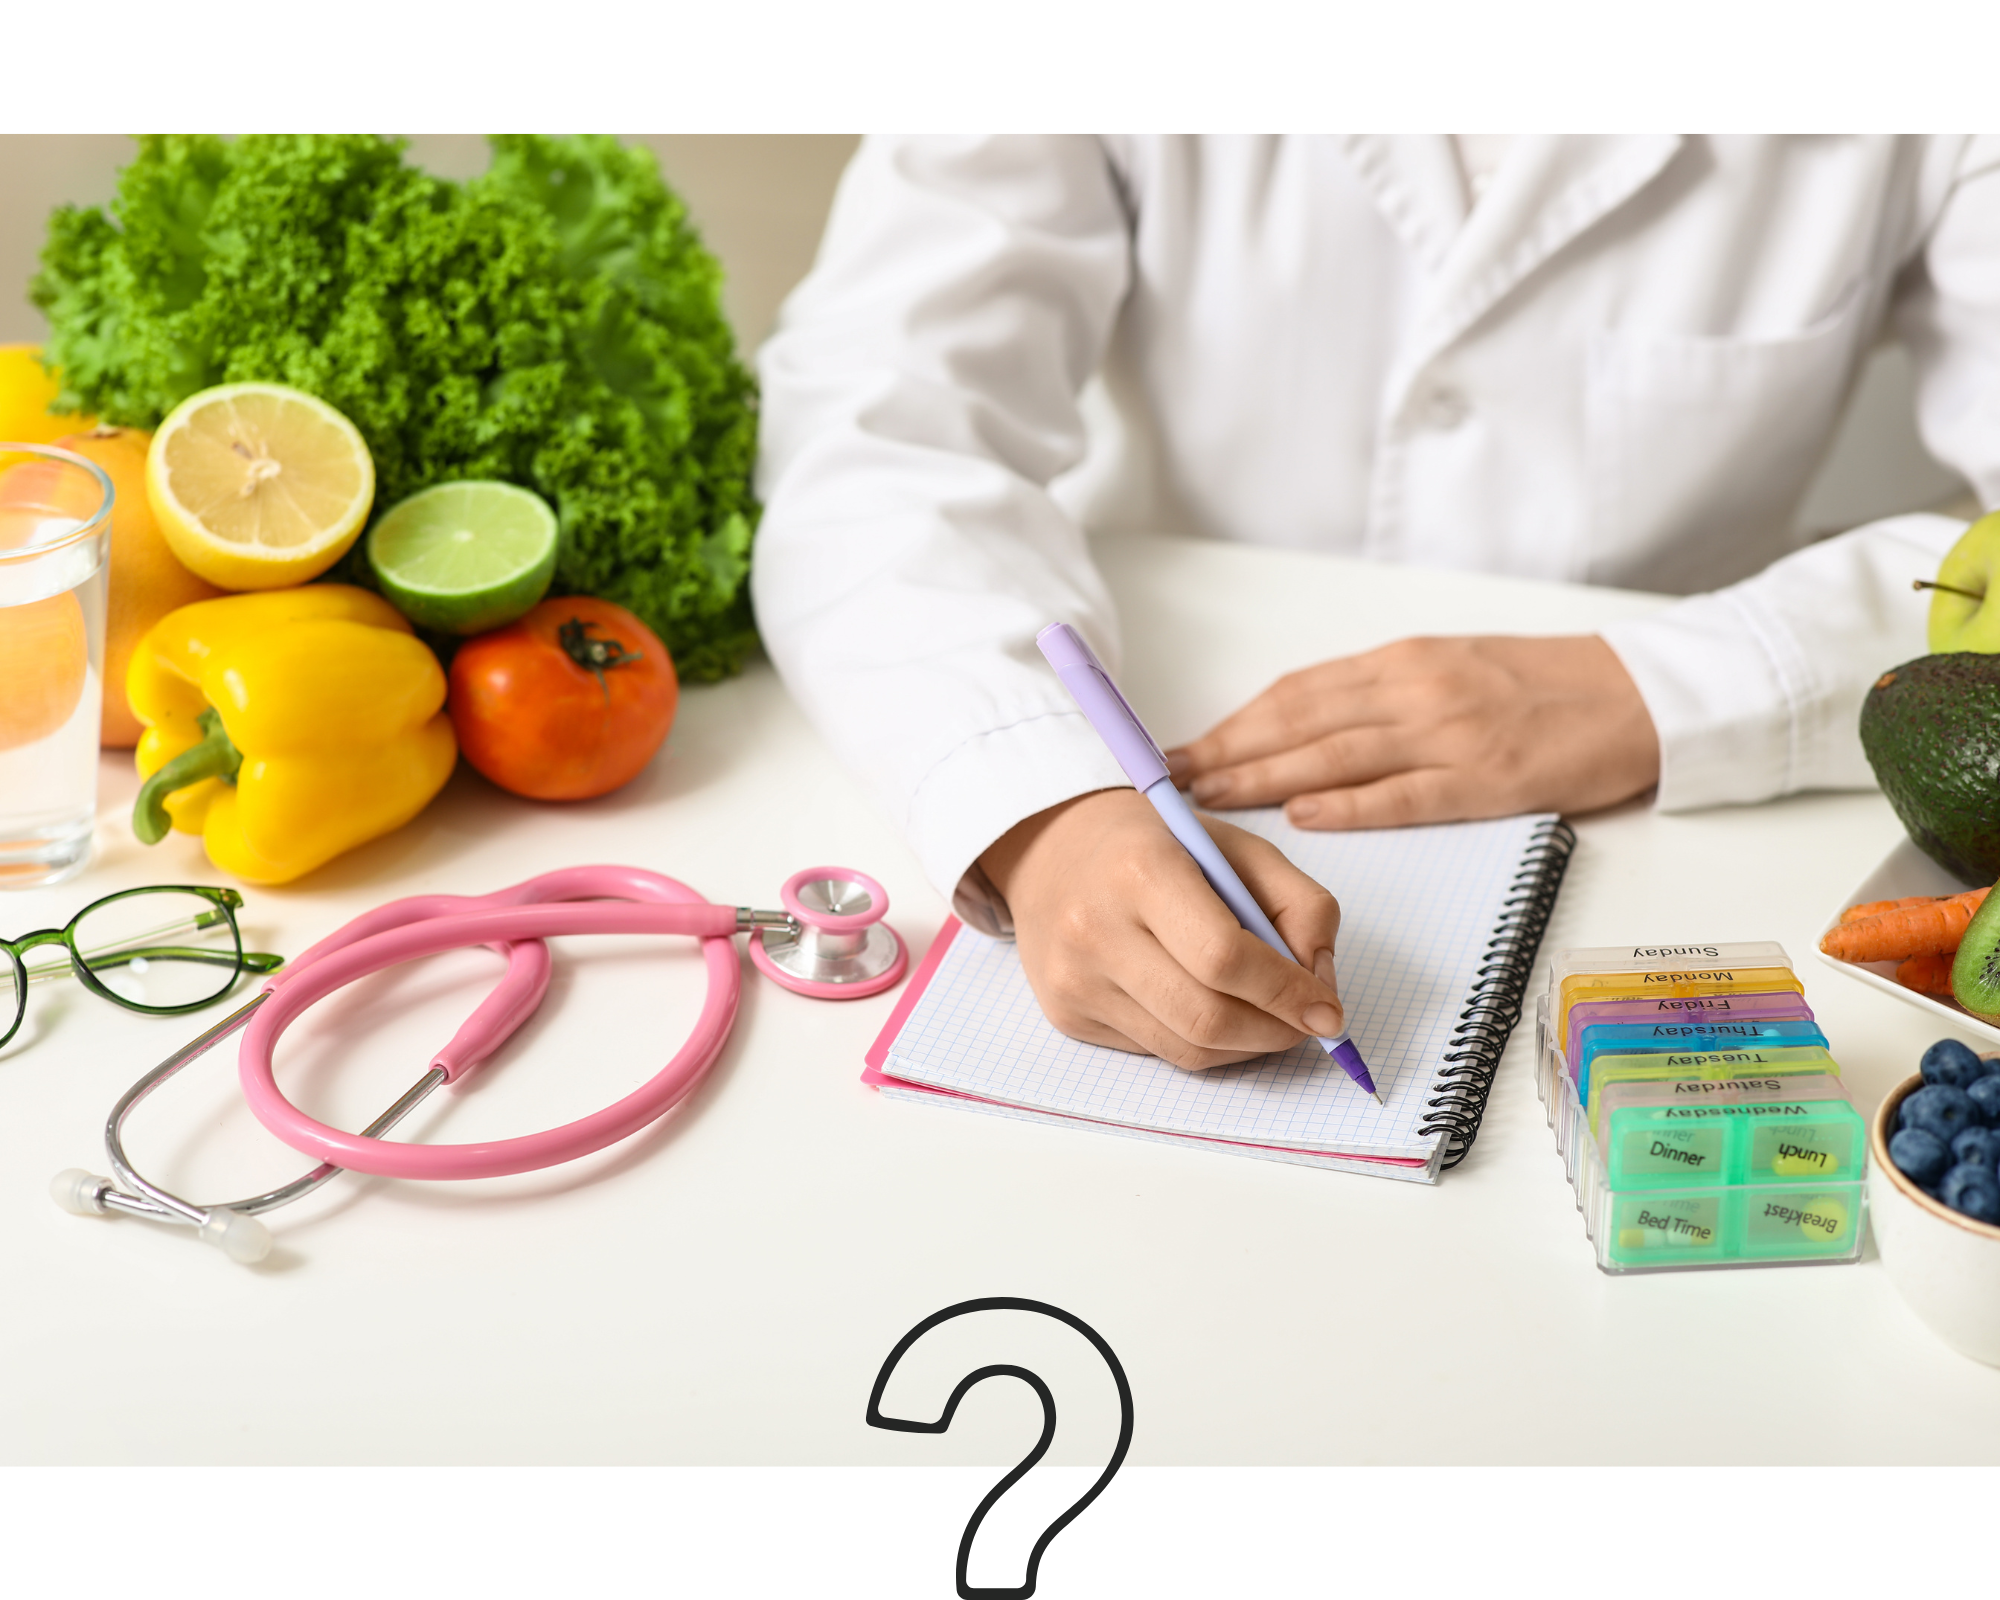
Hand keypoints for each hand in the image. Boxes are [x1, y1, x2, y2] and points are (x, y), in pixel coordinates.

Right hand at [978, 788, 1345, 1069]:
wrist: (1049, 850)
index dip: (1287, 993)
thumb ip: (1299, 904)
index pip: (1225, 957)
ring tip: (1267, 1017)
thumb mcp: (1236, 848)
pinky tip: (1211, 1009)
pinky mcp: (1066, 1014)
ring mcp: (1074, 978)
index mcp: (1141, 870)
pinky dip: (1203, 1043)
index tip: (1328, 1011)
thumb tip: (1321, 985)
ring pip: (1186, 1048)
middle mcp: (1096, 929)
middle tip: (1306, 1024)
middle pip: (1206, 1017)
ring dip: (1246, 1045)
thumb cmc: (1154, 846)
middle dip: (1275, 1032)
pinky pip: (1157, 1051)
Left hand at [1162, 634, 1658, 828]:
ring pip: (1336, 756)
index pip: (1297, 693)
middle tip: (1169, 780)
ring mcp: (1451, 735)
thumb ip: (1380, 695)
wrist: (1638, 695)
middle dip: (1227, 751)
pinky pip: (1404, 794)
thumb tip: (1303, 726)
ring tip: (1210, 800)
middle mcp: (1416, 691)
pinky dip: (1349, 806)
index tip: (1185, 745)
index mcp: (1404, 662)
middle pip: (1300, 721)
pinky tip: (1301, 816)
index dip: (1235, 721)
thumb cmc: (1543, 686)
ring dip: (1264, 778)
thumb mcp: (1451, 669)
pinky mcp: (1487, 778)